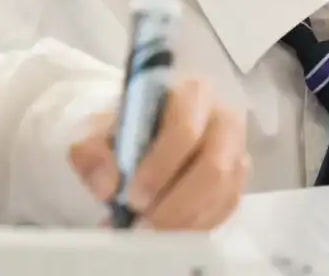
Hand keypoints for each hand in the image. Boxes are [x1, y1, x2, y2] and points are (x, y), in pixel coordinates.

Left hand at [70, 78, 248, 229]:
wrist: (139, 137)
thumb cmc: (124, 129)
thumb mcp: (95, 132)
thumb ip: (91, 153)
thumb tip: (108, 185)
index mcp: (191, 94)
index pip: (185, 130)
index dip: (160, 168)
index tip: (132, 198)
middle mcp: (224, 118)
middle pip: (214, 167)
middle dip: (177, 205)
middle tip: (143, 227)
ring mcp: (236, 150)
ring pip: (223, 193)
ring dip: (186, 221)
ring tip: (152, 234)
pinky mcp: (238, 179)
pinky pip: (227, 208)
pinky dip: (198, 226)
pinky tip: (170, 232)